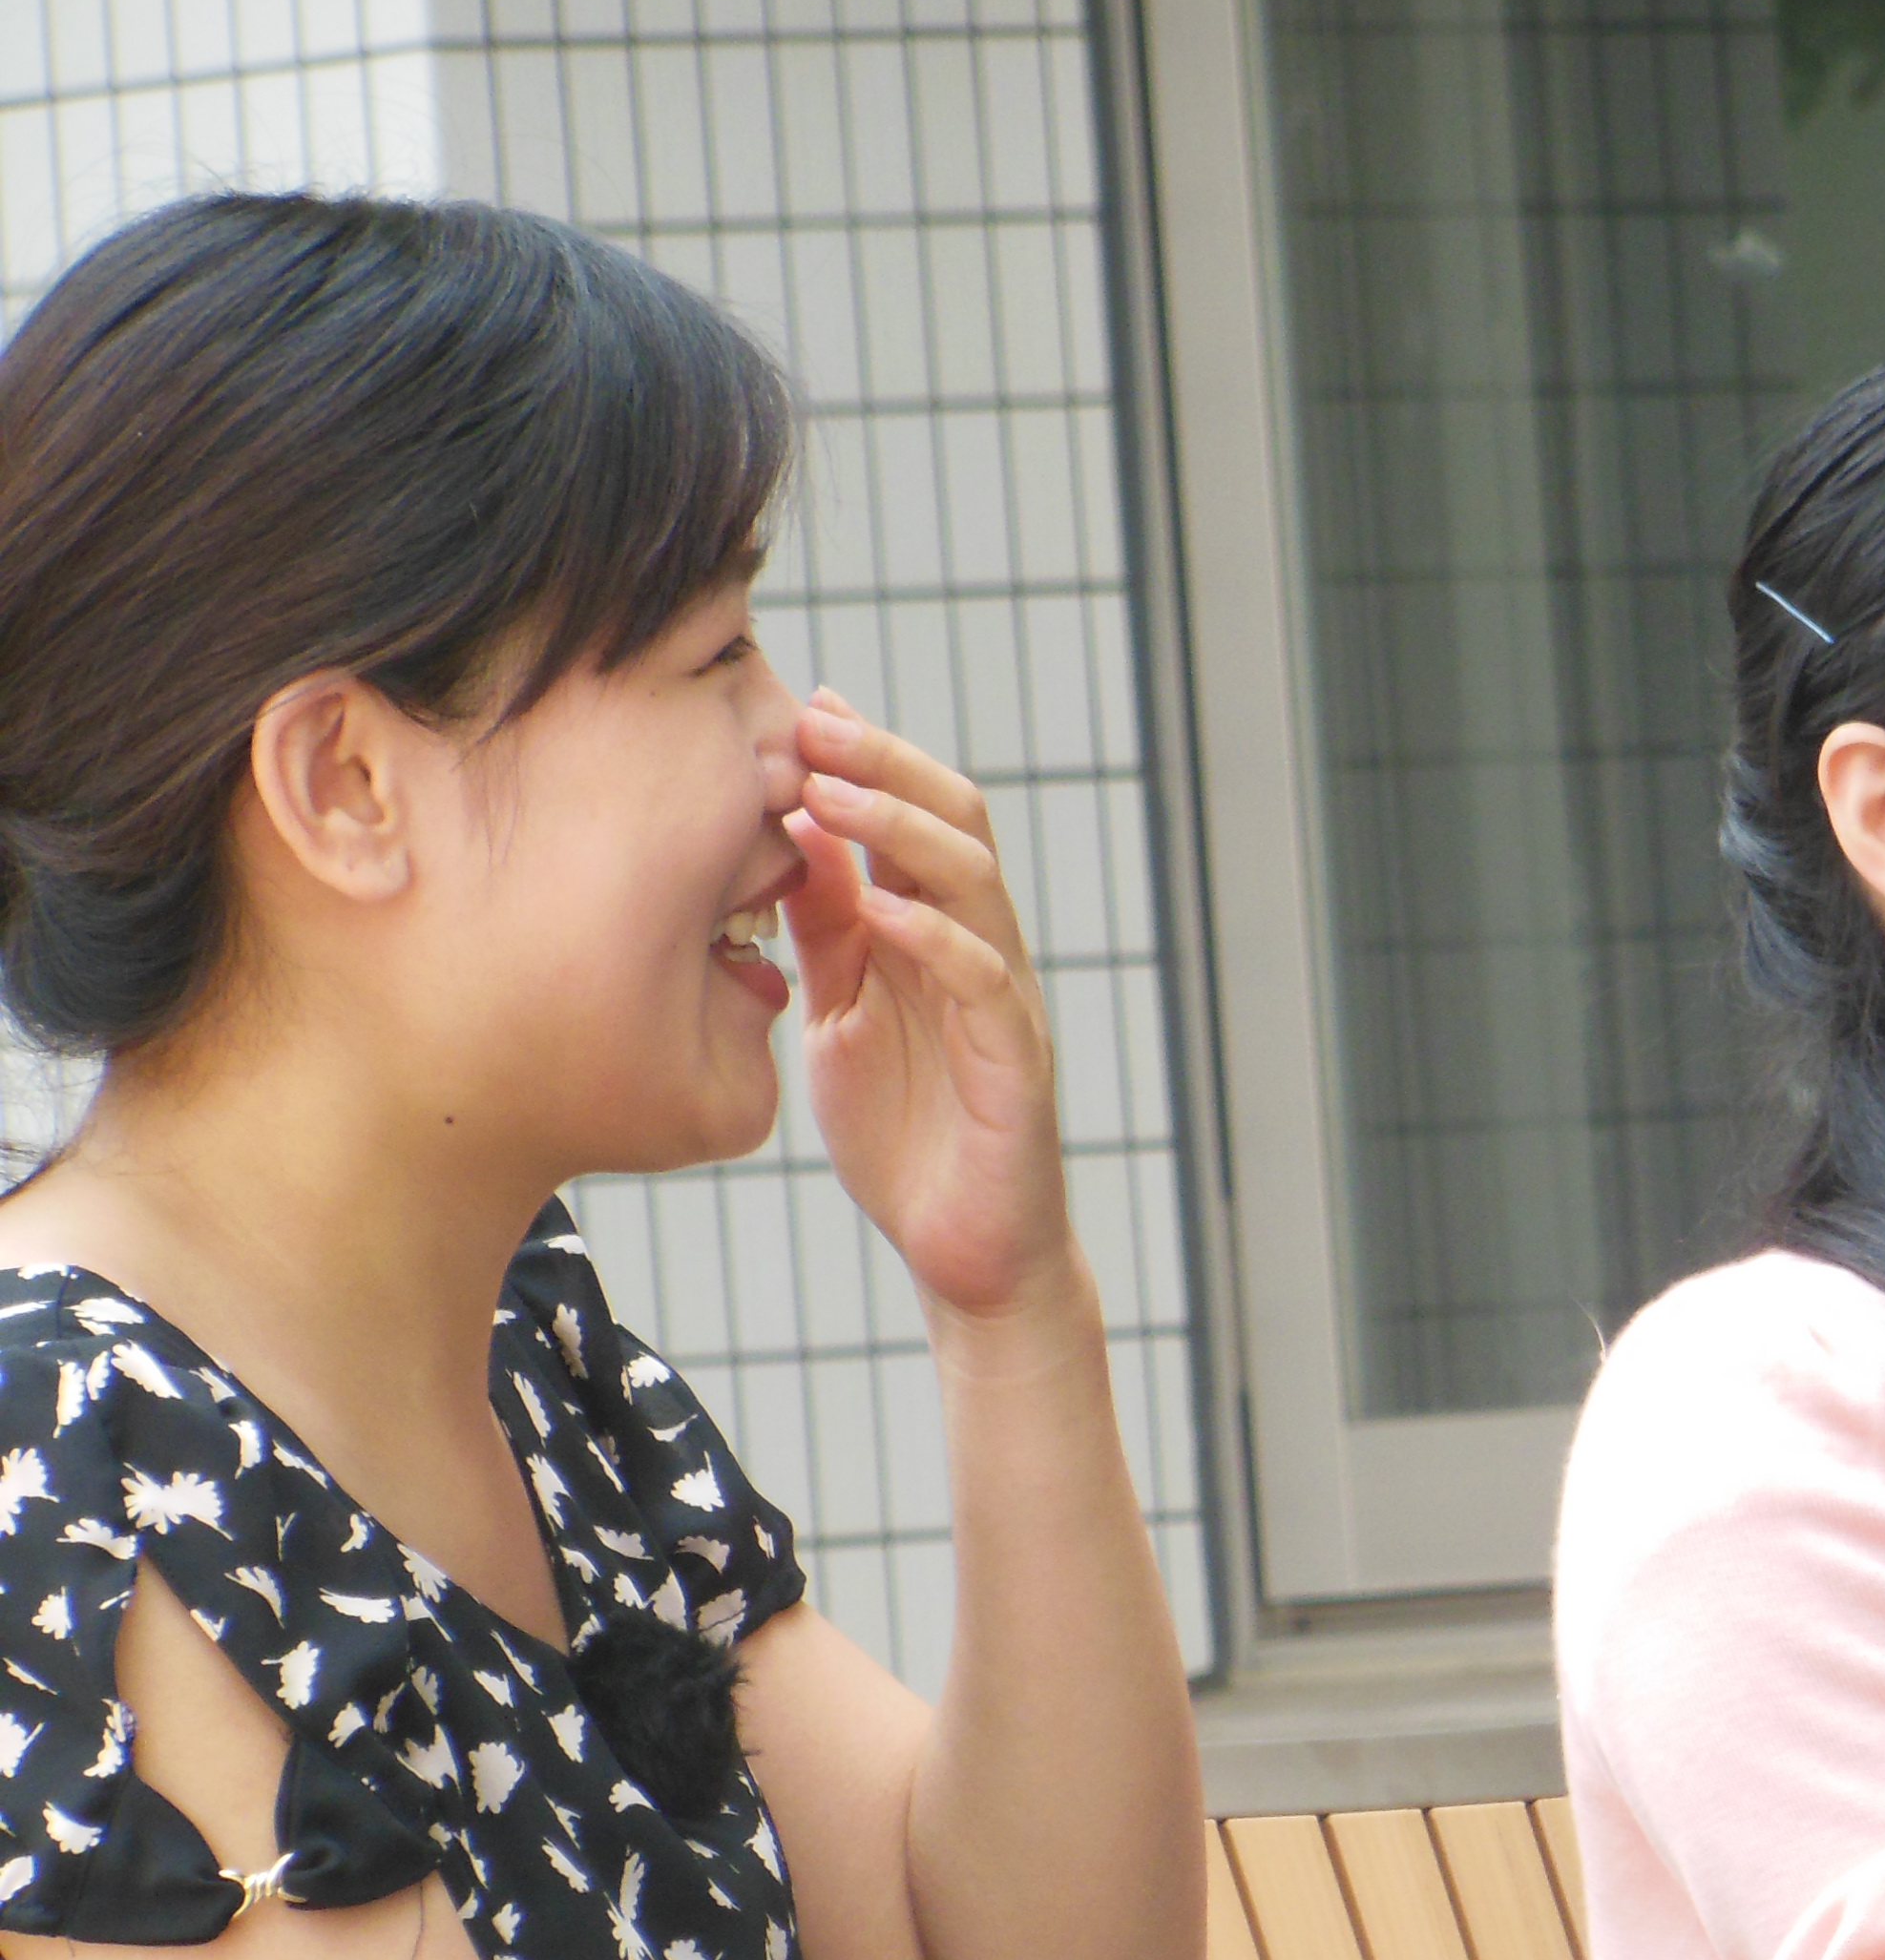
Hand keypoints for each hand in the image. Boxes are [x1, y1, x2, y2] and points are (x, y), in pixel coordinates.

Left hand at [783, 690, 1078, 1319]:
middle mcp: (979, 952)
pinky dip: (933, 937)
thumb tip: (793, 833)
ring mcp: (1003, 1004)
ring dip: (901, 830)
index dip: (868, 760)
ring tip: (831, 792)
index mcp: (936, 936)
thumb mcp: (841, 1016)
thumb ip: (827, 933)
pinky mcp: (1016, 1065)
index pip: (916, 821)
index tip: (805, 705)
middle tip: (815, 719)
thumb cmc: (907, 1138)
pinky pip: (984, 982)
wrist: (967, 1254)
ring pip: (974, 885)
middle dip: (884, 765)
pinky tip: (879, 908)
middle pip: (954, 825)